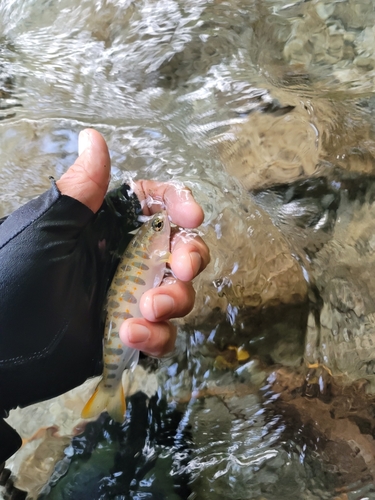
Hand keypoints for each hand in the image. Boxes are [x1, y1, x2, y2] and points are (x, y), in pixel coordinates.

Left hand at [57, 129, 209, 357]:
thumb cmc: (12, 281)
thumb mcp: (46, 231)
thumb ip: (79, 191)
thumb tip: (93, 137)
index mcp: (105, 229)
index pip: (155, 206)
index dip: (179, 206)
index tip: (191, 217)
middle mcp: (123, 260)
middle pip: (179, 249)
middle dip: (188, 257)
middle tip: (181, 270)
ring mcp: (129, 298)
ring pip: (178, 293)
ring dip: (173, 300)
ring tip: (146, 310)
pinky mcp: (130, 333)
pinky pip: (162, 335)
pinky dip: (157, 337)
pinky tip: (131, 336)